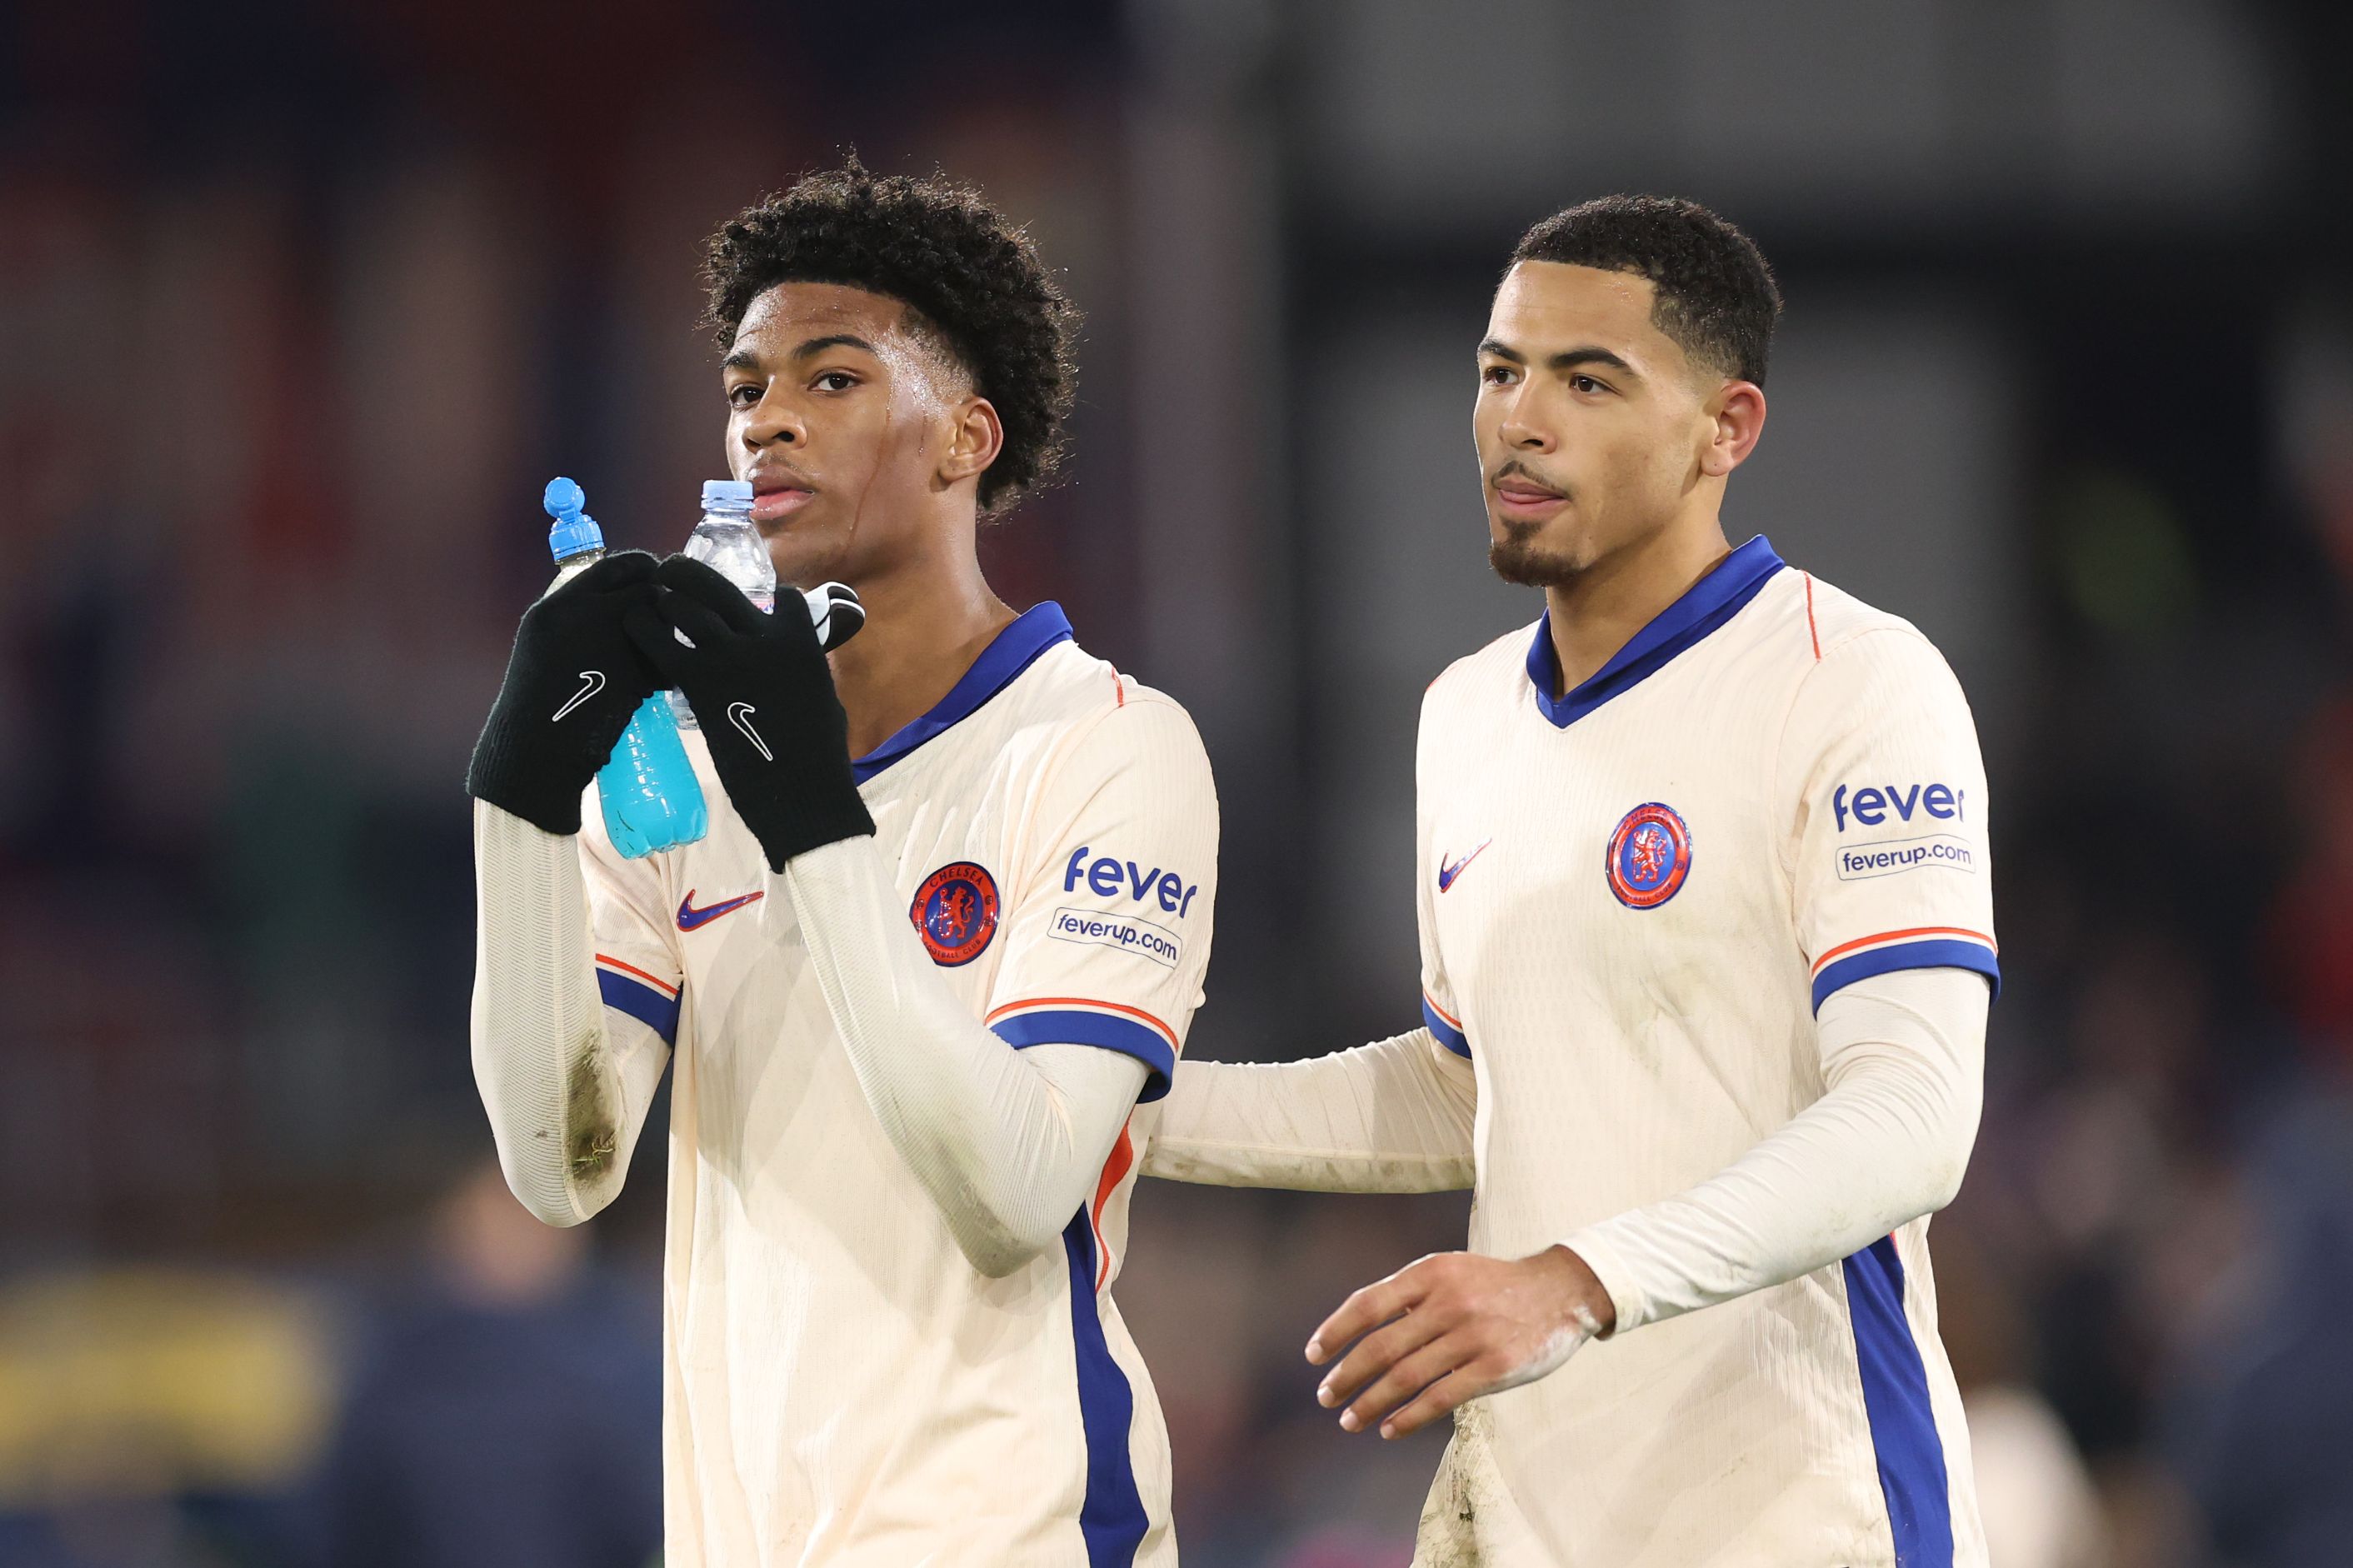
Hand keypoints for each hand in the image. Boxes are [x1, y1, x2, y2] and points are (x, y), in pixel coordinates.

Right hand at [467, 550, 664, 834]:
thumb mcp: (545, 641)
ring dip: (668, 634)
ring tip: (661, 652)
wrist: (534, 748)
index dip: (641, 566)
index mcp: (559, 606)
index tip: (654, 573)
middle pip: (646, 589)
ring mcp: (611, 646)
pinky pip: (664, 664)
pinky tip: (659, 686)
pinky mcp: (632, 677)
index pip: (612, 566)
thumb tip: (620, 599)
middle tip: (669, 615)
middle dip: (663, 601)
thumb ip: (578, 616)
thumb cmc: (537, 700)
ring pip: (661, 625)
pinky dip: (667, 674)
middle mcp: (585, 617)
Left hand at [624, 555, 872, 870]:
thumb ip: (804, 670)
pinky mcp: (702, 683)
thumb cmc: (821, 757)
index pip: (784, 597)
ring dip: (664, 595)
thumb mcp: (824, 698)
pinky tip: (633, 625)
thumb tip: (796, 665)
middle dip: (690, 572)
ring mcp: (732, 656)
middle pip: (720, 587)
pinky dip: (645, 631)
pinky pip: (664, 646)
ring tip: (649, 592)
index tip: (749, 598)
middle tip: (672, 569)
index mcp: (803, 641)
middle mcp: (767, 638)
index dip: (765, 594)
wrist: (803, 793)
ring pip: (687, 607)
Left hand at [1304, 1245, 1612, 1438]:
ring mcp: (1472, 1336)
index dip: (1335, 1331)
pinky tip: (1389, 1430)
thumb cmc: (1493, 1285)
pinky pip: (1440, 1399)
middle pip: (1381, 1346)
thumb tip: (1358, 1332)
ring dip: (1370, 1403)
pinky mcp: (1495, 1369)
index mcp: (1430, 1273)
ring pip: (1405, 1377)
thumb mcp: (1450, 1271)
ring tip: (1349, 1420)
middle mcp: (1448, 1302)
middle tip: (1325, 1396)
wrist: (1562, 1291)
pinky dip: (1408, 1418)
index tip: (1313, 1355)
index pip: (1367, 1303)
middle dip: (1346, 1375)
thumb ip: (1409, 1295)